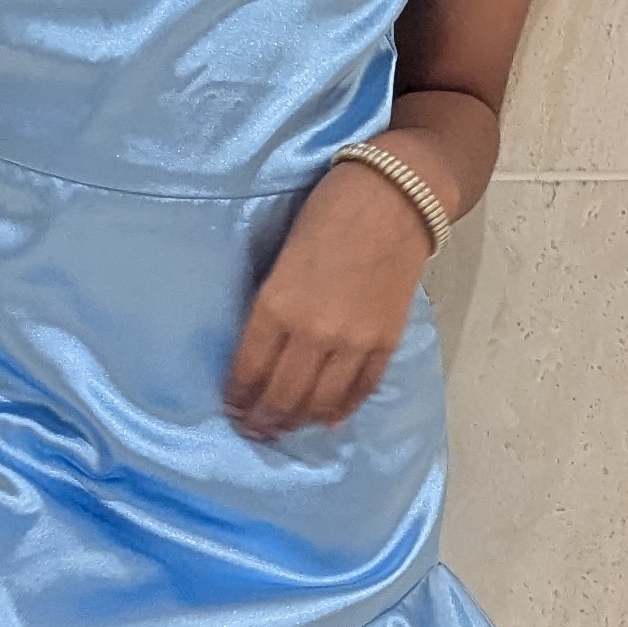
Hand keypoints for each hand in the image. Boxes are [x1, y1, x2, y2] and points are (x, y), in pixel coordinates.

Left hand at [224, 160, 436, 437]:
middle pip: (282, 395)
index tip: (233, 409)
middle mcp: (313, 332)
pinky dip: (341, 409)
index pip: (249, 370)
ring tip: (285, 429)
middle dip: (264, 419)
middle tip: (254, 429)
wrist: (394, 197)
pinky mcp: (385, 341)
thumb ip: (272, 305)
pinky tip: (327, 418)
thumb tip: (264, 347)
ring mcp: (353, 341)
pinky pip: (360, 390)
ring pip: (319, 402)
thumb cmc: (328, 213)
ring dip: (298, 421)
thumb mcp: (280, 256)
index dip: (239, 398)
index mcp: (277, 304)